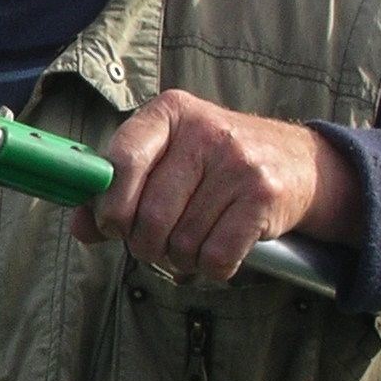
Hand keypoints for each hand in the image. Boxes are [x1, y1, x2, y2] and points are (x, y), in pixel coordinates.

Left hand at [67, 89, 364, 281]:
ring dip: (179, 258)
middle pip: (149, 215)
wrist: (298, 163)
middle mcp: (204, 131)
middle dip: (145, 244)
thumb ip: (119, 189)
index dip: (110, 206)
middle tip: (156, 243)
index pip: (121, 162)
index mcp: (169, 112)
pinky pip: (216, 257)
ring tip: (192, 242)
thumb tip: (82, 227)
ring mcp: (237, 162)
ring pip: (181, 241)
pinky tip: (217, 250)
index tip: (111, 225)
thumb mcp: (167, 158)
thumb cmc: (214, 164)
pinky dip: (210, 268)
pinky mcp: (263, 195)